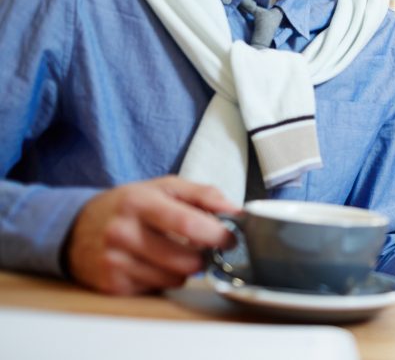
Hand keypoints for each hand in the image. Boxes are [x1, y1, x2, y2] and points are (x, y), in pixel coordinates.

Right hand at [65, 176, 237, 294]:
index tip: (230, 238)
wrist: (76, 228)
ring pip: (174, 278)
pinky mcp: (111, 285)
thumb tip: (236, 211)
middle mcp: (122, 232)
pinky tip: (151, 263)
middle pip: (184, 260)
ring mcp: (114, 261)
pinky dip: (162, 278)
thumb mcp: (164, 188)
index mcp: (139, 202)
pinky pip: (156, 288)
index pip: (186, 223)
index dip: (216, 234)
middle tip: (203, 247)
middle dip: (203, 256)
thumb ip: (204, 194)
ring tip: (172, 252)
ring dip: (184, 269)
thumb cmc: (130, 205)